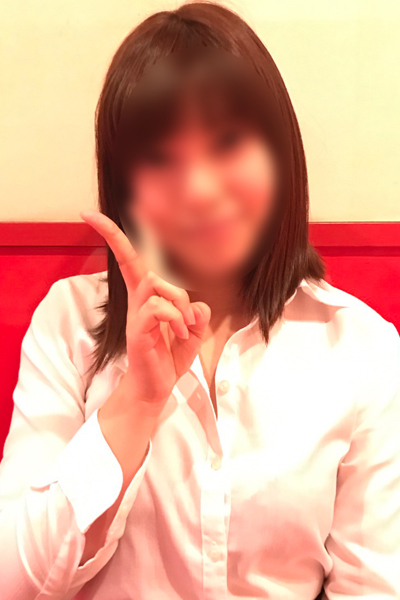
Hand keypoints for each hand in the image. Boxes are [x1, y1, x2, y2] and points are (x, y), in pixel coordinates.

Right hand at [80, 210, 210, 406]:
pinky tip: (180, 334)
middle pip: (151, 268)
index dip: (113, 235)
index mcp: (146, 298)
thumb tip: (198, 306)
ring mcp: (135, 316)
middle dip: (178, 289)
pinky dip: (175, 317)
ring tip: (184, 328)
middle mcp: (137, 302)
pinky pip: (156, 307)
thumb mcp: (192, 332)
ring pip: (156, 283)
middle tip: (188, 319)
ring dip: (179, 303)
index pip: (129, 258)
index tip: (89, 214)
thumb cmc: (169, 358)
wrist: (156, 389)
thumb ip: (197, 314)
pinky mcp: (137, 331)